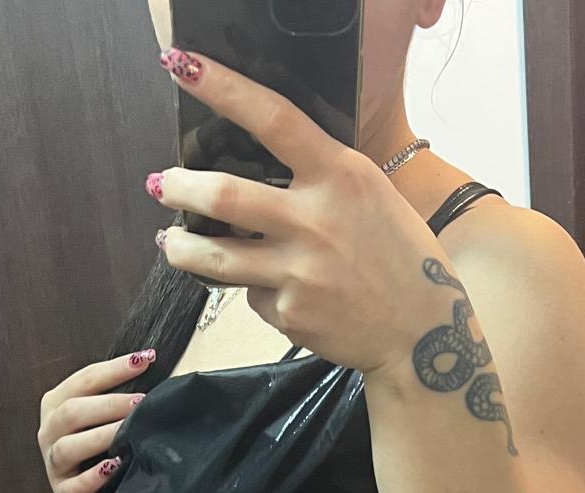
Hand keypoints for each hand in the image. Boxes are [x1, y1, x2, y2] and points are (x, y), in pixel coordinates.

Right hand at [37, 351, 156, 492]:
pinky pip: (74, 486)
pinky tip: (113, 467)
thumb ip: (119, 396)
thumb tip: (151, 366)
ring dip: (100, 436)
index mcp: (57, 405)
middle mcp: (49, 431)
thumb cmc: (103, 450)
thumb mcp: (105, 418)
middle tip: (141, 402)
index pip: (83, 380)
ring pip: (68, 447)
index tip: (144, 360)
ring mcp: (53, 465)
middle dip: (108, 404)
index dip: (114, 369)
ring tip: (129, 432)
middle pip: (71, 411)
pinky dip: (93, 477)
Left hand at [150, 47, 448, 378]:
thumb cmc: (401, 257)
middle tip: (161, 184)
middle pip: (223, 195)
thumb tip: (262, 165)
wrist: (423, 334)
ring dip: (181, 247)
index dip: (223, 89)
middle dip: (179, 186)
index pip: (273, 119)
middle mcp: (314, 221)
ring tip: (171, 241)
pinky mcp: (289, 314)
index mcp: (340, 177)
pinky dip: (255, 291)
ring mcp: (297, 272)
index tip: (182, 66)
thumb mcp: (371, 196)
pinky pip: (253, 296)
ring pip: (214, 257)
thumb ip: (321, 178)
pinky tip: (277, 292)